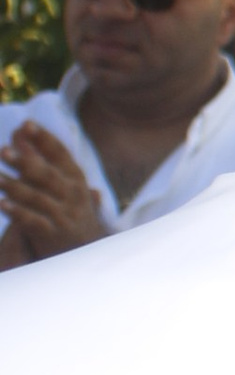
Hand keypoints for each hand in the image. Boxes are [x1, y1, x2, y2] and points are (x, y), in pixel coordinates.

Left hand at [0, 122, 110, 261]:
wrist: (86, 250)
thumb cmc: (68, 209)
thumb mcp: (62, 182)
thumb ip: (40, 156)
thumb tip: (20, 129)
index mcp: (75, 178)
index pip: (60, 154)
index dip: (44, 139)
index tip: (27, 124)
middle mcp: (72, 194)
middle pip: (46, 175)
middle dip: (25, 162)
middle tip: (3, 151)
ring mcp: (63, 214)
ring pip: (36, 197)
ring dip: (14, 186)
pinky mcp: (52, 234)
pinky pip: (32, 221)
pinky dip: (17, 212)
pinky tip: (1, 203)